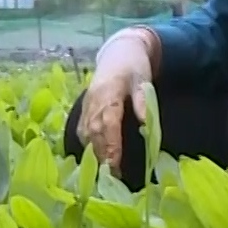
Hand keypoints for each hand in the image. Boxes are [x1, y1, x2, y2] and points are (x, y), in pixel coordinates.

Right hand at [76, 28, 156, 170]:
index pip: (108, 122)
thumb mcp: (143, 80)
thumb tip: (144, 122)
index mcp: (109, 93)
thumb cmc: (134, 67)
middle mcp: (94, 100)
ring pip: (86, 132)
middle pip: (95, 131)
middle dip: (101, 154)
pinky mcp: (85, 108)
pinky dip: (87, 144)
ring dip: (93, 152)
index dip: (110, 144)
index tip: (115, 163)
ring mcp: (87, 104)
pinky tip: (93, 157)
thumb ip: (143, 101)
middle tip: (112, 175)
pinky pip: (82, 129)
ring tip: (104, 171)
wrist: (119, 52)